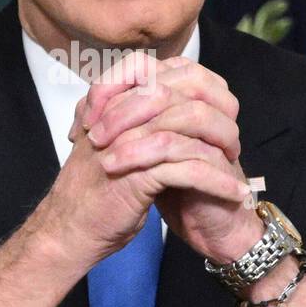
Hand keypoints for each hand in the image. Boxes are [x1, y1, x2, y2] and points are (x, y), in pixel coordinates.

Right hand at [0, 50, 251, 306]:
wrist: (68, 232)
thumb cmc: (96, 193)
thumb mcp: (116, 146)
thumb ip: (137, 120)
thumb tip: (180, 103)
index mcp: (112, 102)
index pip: (166, 75)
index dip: (203, 90)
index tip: (223, 116)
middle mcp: (118, 114)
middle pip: (183, 96)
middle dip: (218, 119)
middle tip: (233, 143)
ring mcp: (125, 142)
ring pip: (189, 129)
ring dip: (221, 149)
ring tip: (237, 167)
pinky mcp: (135, 174)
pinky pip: (188, 170)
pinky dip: (216, 181)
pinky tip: (233, 193)